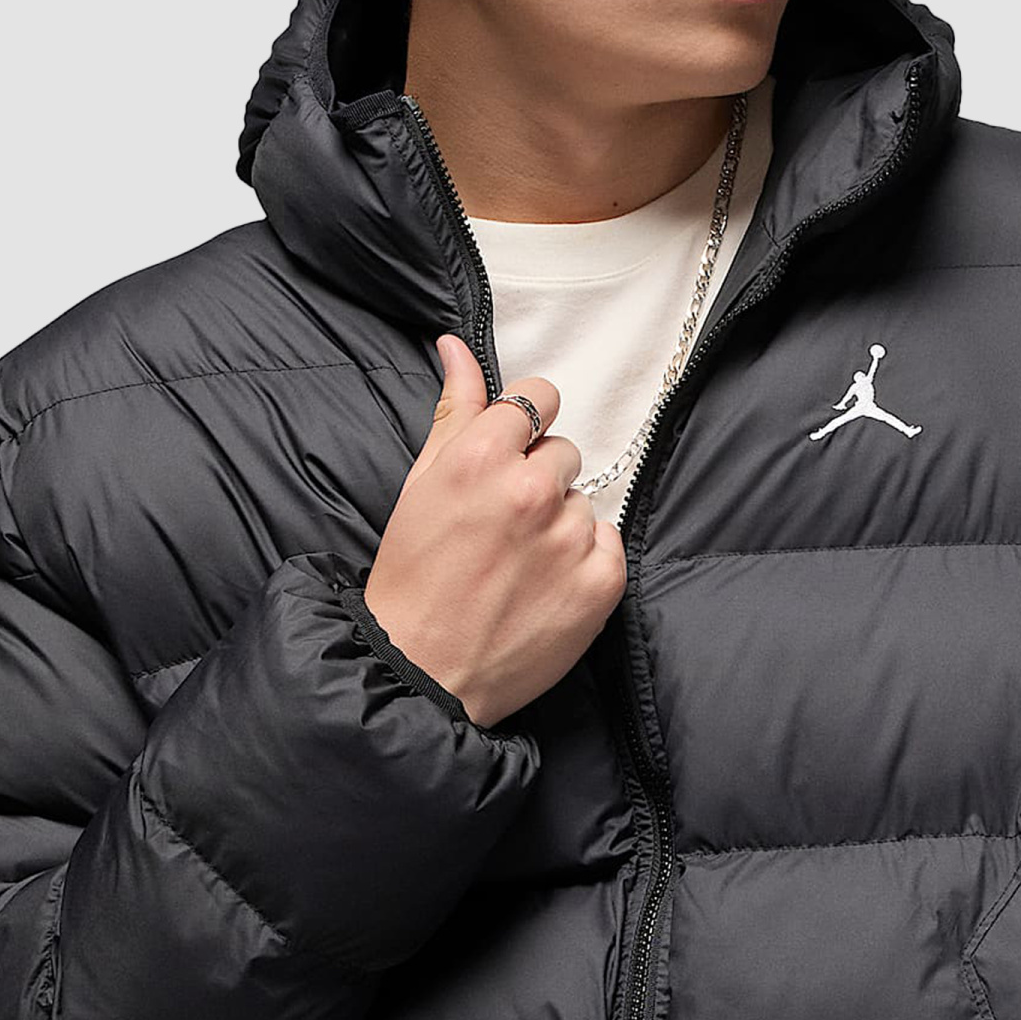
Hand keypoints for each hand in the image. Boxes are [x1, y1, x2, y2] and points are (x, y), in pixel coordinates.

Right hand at [363, 335, 627, 728]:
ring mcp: (569, 538)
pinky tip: (544, 585)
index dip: (526, 423)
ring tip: (518, 563)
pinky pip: (607, 542)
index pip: (539, 397)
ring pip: (583, 501)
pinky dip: (584, 561)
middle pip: (562, 451)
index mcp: (479, 458)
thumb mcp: (421, 485)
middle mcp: (529, 491)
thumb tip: (457, 348)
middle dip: (538, 478)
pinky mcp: (601, 582)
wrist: (421, 671)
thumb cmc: (412, 578)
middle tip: (502, 524)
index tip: (513, 451)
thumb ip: (453, 410)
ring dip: (559, 524)